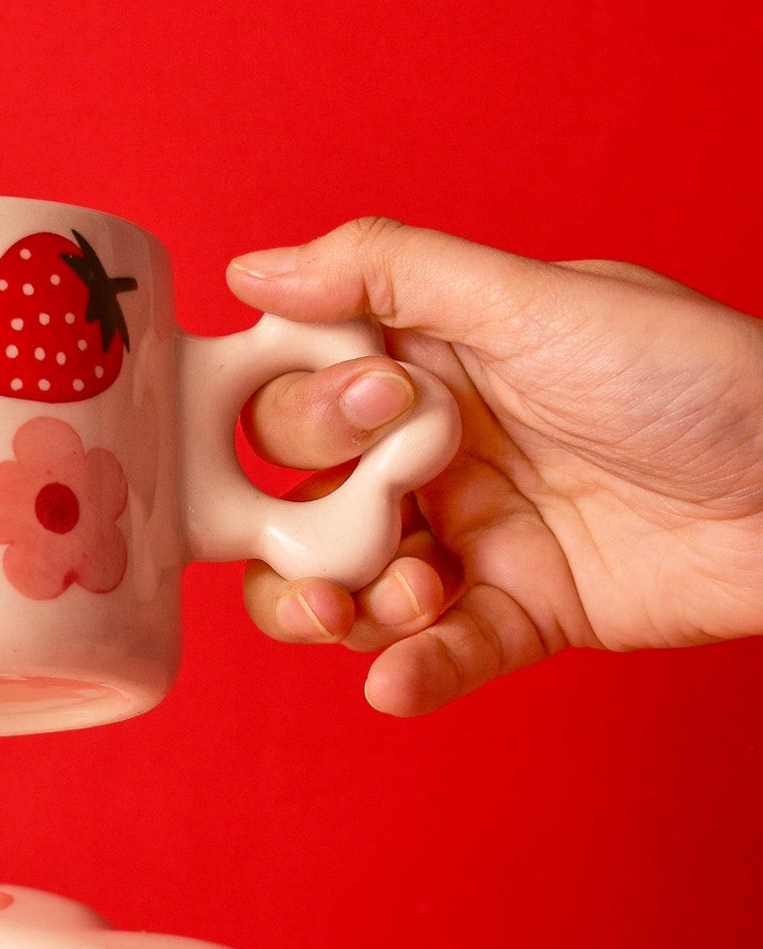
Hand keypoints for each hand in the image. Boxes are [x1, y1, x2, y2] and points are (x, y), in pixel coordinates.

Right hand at [226, 218, 762, 714]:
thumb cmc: (696, 378)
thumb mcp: (537, 303)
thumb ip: (392, 277)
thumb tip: (252, 267)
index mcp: (428, 369)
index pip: (302, 399)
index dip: (307, 415)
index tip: (373, 409)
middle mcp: (434, 456)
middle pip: (300, 506)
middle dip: (305, 527)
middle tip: (376, 523)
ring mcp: (472, 541)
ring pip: (347, 590)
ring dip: (341, 608)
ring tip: (394, 604)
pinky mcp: (517, 614)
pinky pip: (438, 652)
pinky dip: (411, 669)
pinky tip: (396, 681)